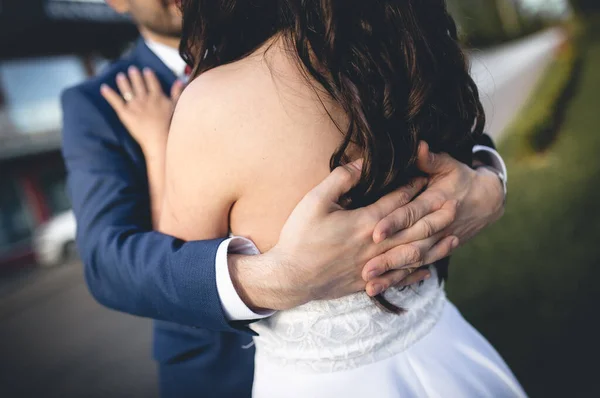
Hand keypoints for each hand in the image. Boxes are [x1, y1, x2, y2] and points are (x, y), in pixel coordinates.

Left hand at [101, 66, 184, 153]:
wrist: (160, 139)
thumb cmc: (171, 126)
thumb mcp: (177, 107)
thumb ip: (177, 93)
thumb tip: (179, 81)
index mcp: (157, 97)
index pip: (152, 83)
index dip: (149, 76)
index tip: (146, 70)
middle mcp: (145, 98)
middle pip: (139, 84)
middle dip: (135, 76)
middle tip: (132, 69)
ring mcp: (134, 105)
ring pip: (127, 90)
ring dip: (123, 82)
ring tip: (120, 76)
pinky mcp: (125, 113)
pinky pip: (116, 101)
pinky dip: (109, 94)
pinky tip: (103, 88)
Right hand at [229, 160, 435, 311]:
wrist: (290, 278)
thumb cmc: (299, 237)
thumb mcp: (314, 201)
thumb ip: (340, 179)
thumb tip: (362, 163)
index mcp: (364, 223)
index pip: (397, 202)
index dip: (414, 188)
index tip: (427, 176)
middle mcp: (375, 246)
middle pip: (414, 229)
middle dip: (436, 216)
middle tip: (456, 204)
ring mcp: (374, 267)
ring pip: (413, 256)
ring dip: (436, 246)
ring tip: (455, 237)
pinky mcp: (367, 282)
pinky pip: (399, 278)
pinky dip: (416, 273)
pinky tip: (428, 270)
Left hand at [362, 141, 504, 294]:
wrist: (488, 200)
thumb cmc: (460, 177)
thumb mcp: (448, 163)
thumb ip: (430, 158)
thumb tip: (418, 146)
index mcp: (438, 201)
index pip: (413, 212)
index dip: (395, 222)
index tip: (375, 231)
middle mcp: (440, 224)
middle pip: (413, 244)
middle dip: (390, 257)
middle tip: (366, 269)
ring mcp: (440, 241)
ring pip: (415, 261)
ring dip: (393, 274)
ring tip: (369, 285)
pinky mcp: (437, 251)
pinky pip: (419, 268)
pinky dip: (402, 279)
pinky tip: (383, 288)